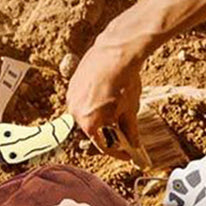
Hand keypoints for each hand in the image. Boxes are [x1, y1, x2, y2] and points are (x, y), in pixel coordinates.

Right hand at [66, 40, 142, 159]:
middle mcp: (75, 113)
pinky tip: (107, 93)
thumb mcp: (130, 110)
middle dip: (108, 130)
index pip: (103, 145)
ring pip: (87, 114)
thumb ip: (130, 130)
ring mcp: (72, 98)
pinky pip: (83, 100)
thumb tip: (133, 143)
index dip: (117, 151)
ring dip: (100, 114)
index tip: (126, 153)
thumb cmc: (123, 81)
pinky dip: (94, 101)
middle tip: (122, 128)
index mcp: (89, 124)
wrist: (116, 52)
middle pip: (93, 129)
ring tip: (115, 106)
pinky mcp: (72, 84)